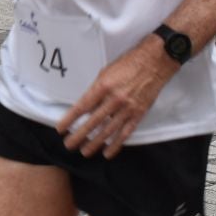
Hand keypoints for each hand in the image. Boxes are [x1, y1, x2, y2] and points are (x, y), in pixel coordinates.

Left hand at [56, 41, 178, 157]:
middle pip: (93, 122)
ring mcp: (127, 108)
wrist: (154, 62)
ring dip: (95, 143)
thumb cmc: (128, 64)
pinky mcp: (138, 114)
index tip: (60, 129)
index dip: (69, 119)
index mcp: (103, 87)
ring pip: (108, 131)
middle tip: (69, 145)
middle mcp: (114, 99)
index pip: (82, 107)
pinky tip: (107, 153)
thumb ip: (96, 90)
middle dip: (79, 136)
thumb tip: (86, 106)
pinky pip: (125, 133)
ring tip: (84, 152)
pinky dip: (116, 145)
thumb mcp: (106, 72)